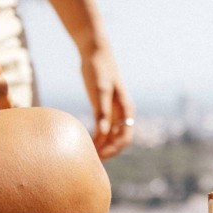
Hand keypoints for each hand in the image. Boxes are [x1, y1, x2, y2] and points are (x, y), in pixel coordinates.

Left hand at [81, 44, 134, 158]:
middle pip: (120, 139)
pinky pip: (104, 128)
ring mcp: (115, 110)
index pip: (125, 137)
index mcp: (126, 109)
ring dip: (103, 146)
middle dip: (109, 151)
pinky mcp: (105, 107)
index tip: (99, 156)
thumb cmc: (98, 69)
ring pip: (112, 135)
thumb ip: (101, 112)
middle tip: (92, 160)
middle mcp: (123, 112)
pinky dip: (98, 136)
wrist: (95, 52)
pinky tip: (86, 141)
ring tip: (88, 154)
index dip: (114, 149)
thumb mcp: (99, 90)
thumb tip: (102, 133)